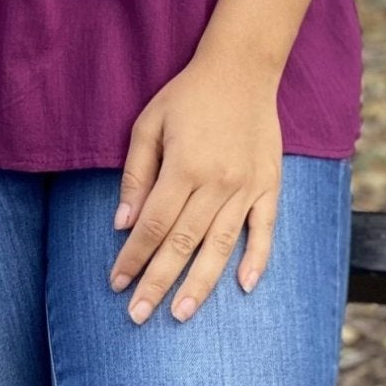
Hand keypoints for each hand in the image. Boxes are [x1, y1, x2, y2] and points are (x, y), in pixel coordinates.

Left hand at [108, 57, 282, 323]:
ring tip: (180, 313)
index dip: (133, 257)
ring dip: (200, 284)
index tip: (116, 283)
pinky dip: (257, 260)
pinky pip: (264, 230)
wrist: (241, 69)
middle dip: (157, 283)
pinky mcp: (269, 185)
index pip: (153, 226)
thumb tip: (122, 223)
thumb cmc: (187, 95)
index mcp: (184, 167)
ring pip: (220, 247)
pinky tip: (245, 286)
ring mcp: (247, 187)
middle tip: (138, 315)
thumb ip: (136, 174)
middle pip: (182, 244)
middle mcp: (217, 183)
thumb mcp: (149, 123)